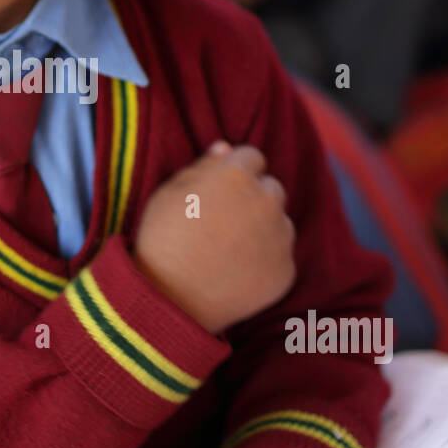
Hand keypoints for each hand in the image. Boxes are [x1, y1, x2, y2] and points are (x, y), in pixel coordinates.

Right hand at [130, 140, 295, 333]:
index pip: (252, 157)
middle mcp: (266, 201)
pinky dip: (265, 261)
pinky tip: (237, 271)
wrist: (170, 299)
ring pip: (280, 222)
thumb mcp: (169, 193)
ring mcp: (280, 238)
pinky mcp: (286, 270)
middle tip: (223, 222)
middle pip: (271, 188)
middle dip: (253, 198)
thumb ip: (202, 166)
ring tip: (228, 250)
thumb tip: (227, 147)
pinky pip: (280, 256)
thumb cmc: (162, 240)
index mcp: (237, 175)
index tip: (218, 193)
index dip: (234, 174)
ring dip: (262, 229)